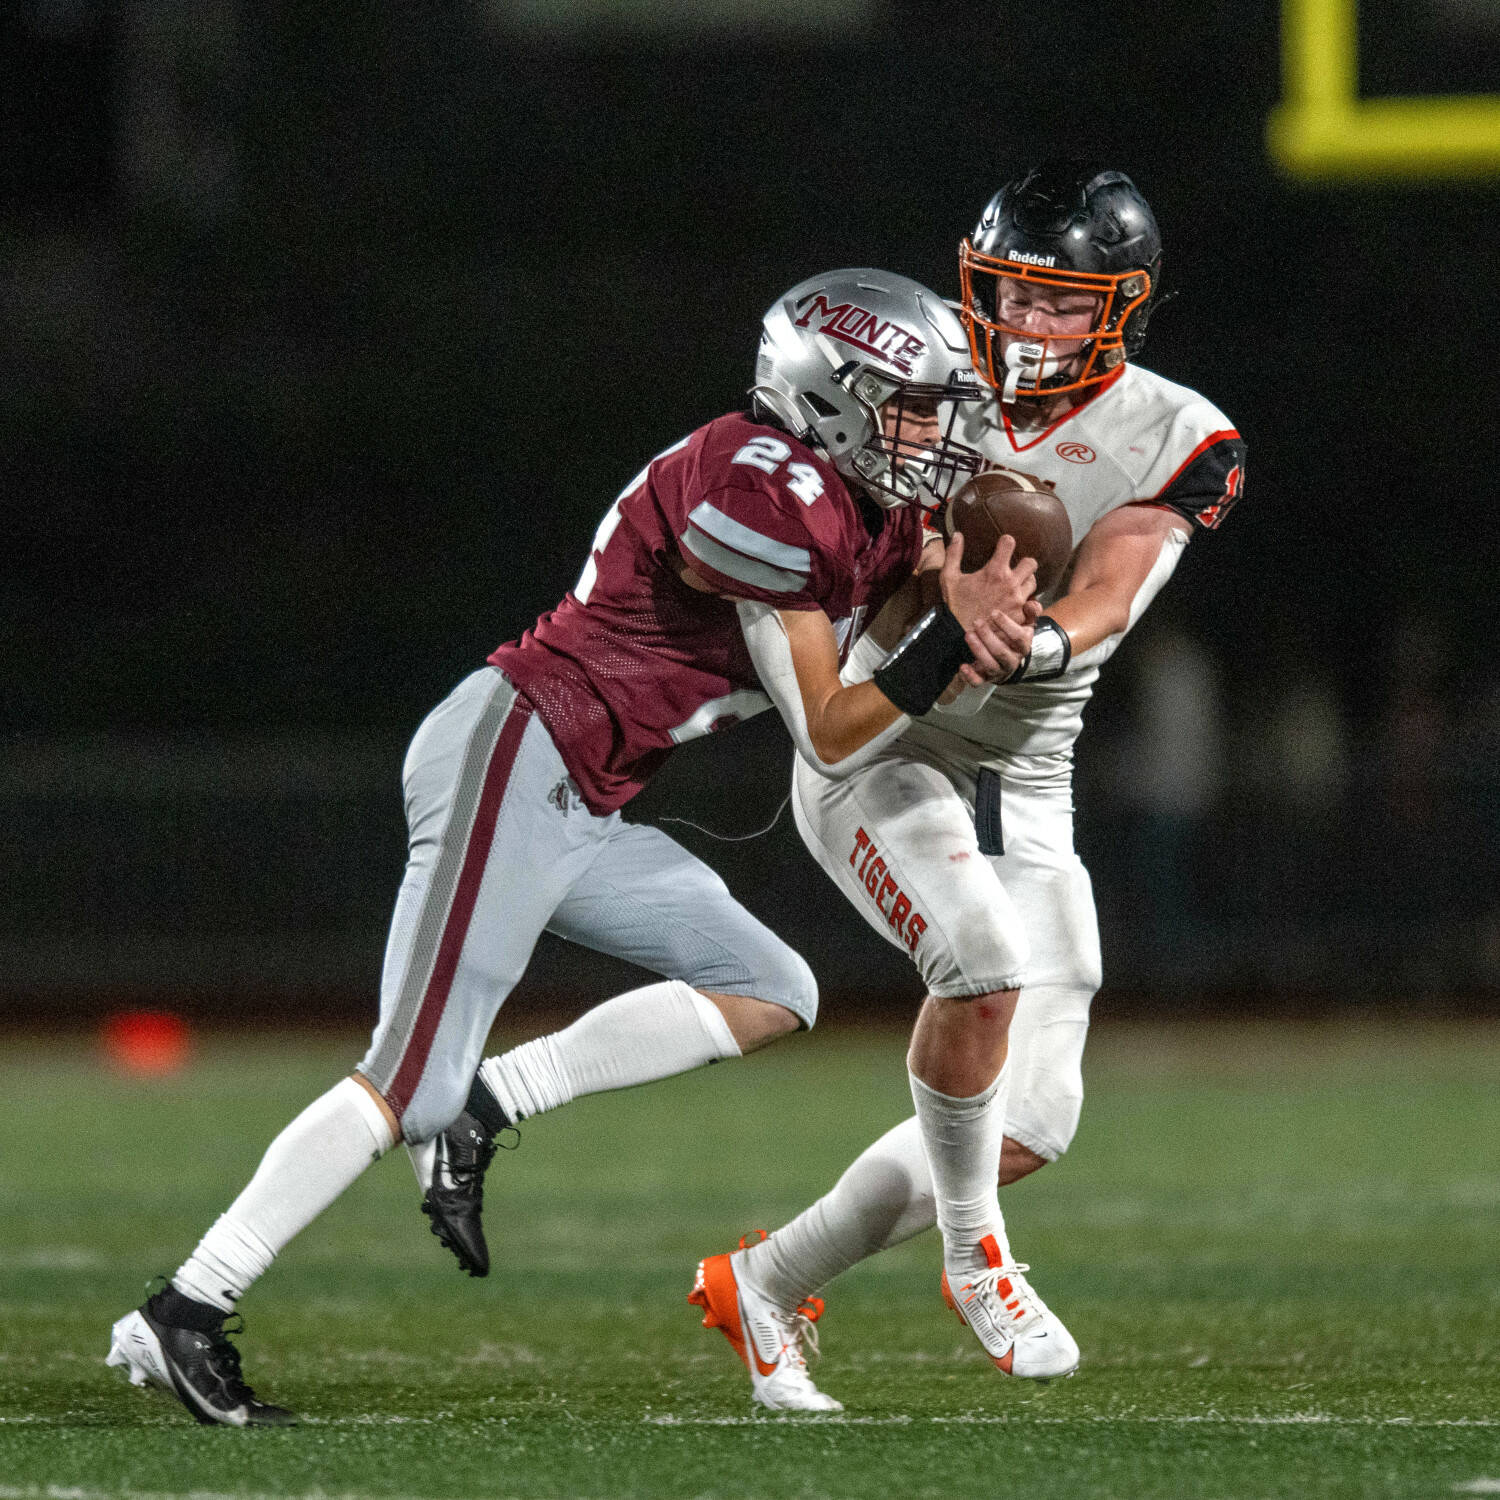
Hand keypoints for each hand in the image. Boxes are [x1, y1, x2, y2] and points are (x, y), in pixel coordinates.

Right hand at [939, 533, 1038, 683]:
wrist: (960, 635)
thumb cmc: (955, 606)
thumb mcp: (949, 577)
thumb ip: (954, 554)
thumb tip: (958, 534)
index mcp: (995, 571)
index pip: (1009, 543)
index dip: (1006, 542)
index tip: (1003, 545)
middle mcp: (1010, 583)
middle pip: (1031, 563)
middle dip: (1024, 564)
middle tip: (1015, 569)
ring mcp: (1018, 600)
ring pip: (1033, 583)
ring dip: (1026, 583)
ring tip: (1016, 587)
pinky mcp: (1020, 616)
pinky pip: (1032, 605)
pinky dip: (1027, 603)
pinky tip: (1019, 604)